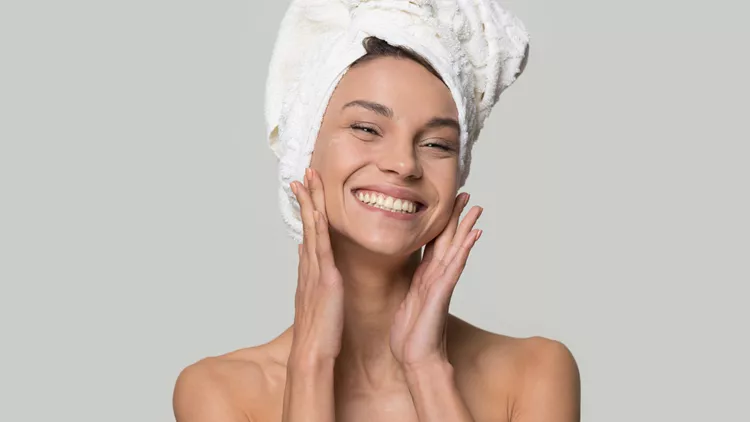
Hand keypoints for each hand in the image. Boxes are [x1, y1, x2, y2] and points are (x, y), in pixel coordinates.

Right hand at [288, 168, 343, 367]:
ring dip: (309, 203)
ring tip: (306, 180)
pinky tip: (318, 209)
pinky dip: (318, 227)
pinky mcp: (324, 279)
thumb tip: (313, 264)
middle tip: (303, 175)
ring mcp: (315, 271)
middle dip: (305, 199)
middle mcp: (309, 268)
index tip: (305, 192)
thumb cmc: (320, 335)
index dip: (307, 212)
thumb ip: (315, 282)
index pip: (308, 234)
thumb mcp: (319, 303)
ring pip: (312, 229)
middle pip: (307, 225)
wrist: (311, 355)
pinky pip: (321, 247)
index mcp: (310, 273)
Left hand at [390, 193, 481, 369]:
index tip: (449, 204)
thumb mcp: (408, 303)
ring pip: (456, 248)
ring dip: (466, 227)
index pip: (436, 244)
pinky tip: (473, 235)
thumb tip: (412, 281)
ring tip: (477, 208)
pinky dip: (465, 249)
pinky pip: (455, 266)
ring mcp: (442, 283)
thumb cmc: (411, 336)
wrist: (416, 357)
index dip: (442, 224)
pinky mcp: (442, 291)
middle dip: (458, 218)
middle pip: (449, 241)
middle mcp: (437, 277)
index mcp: (426, 277)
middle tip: (467, 196)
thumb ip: (413, 288)